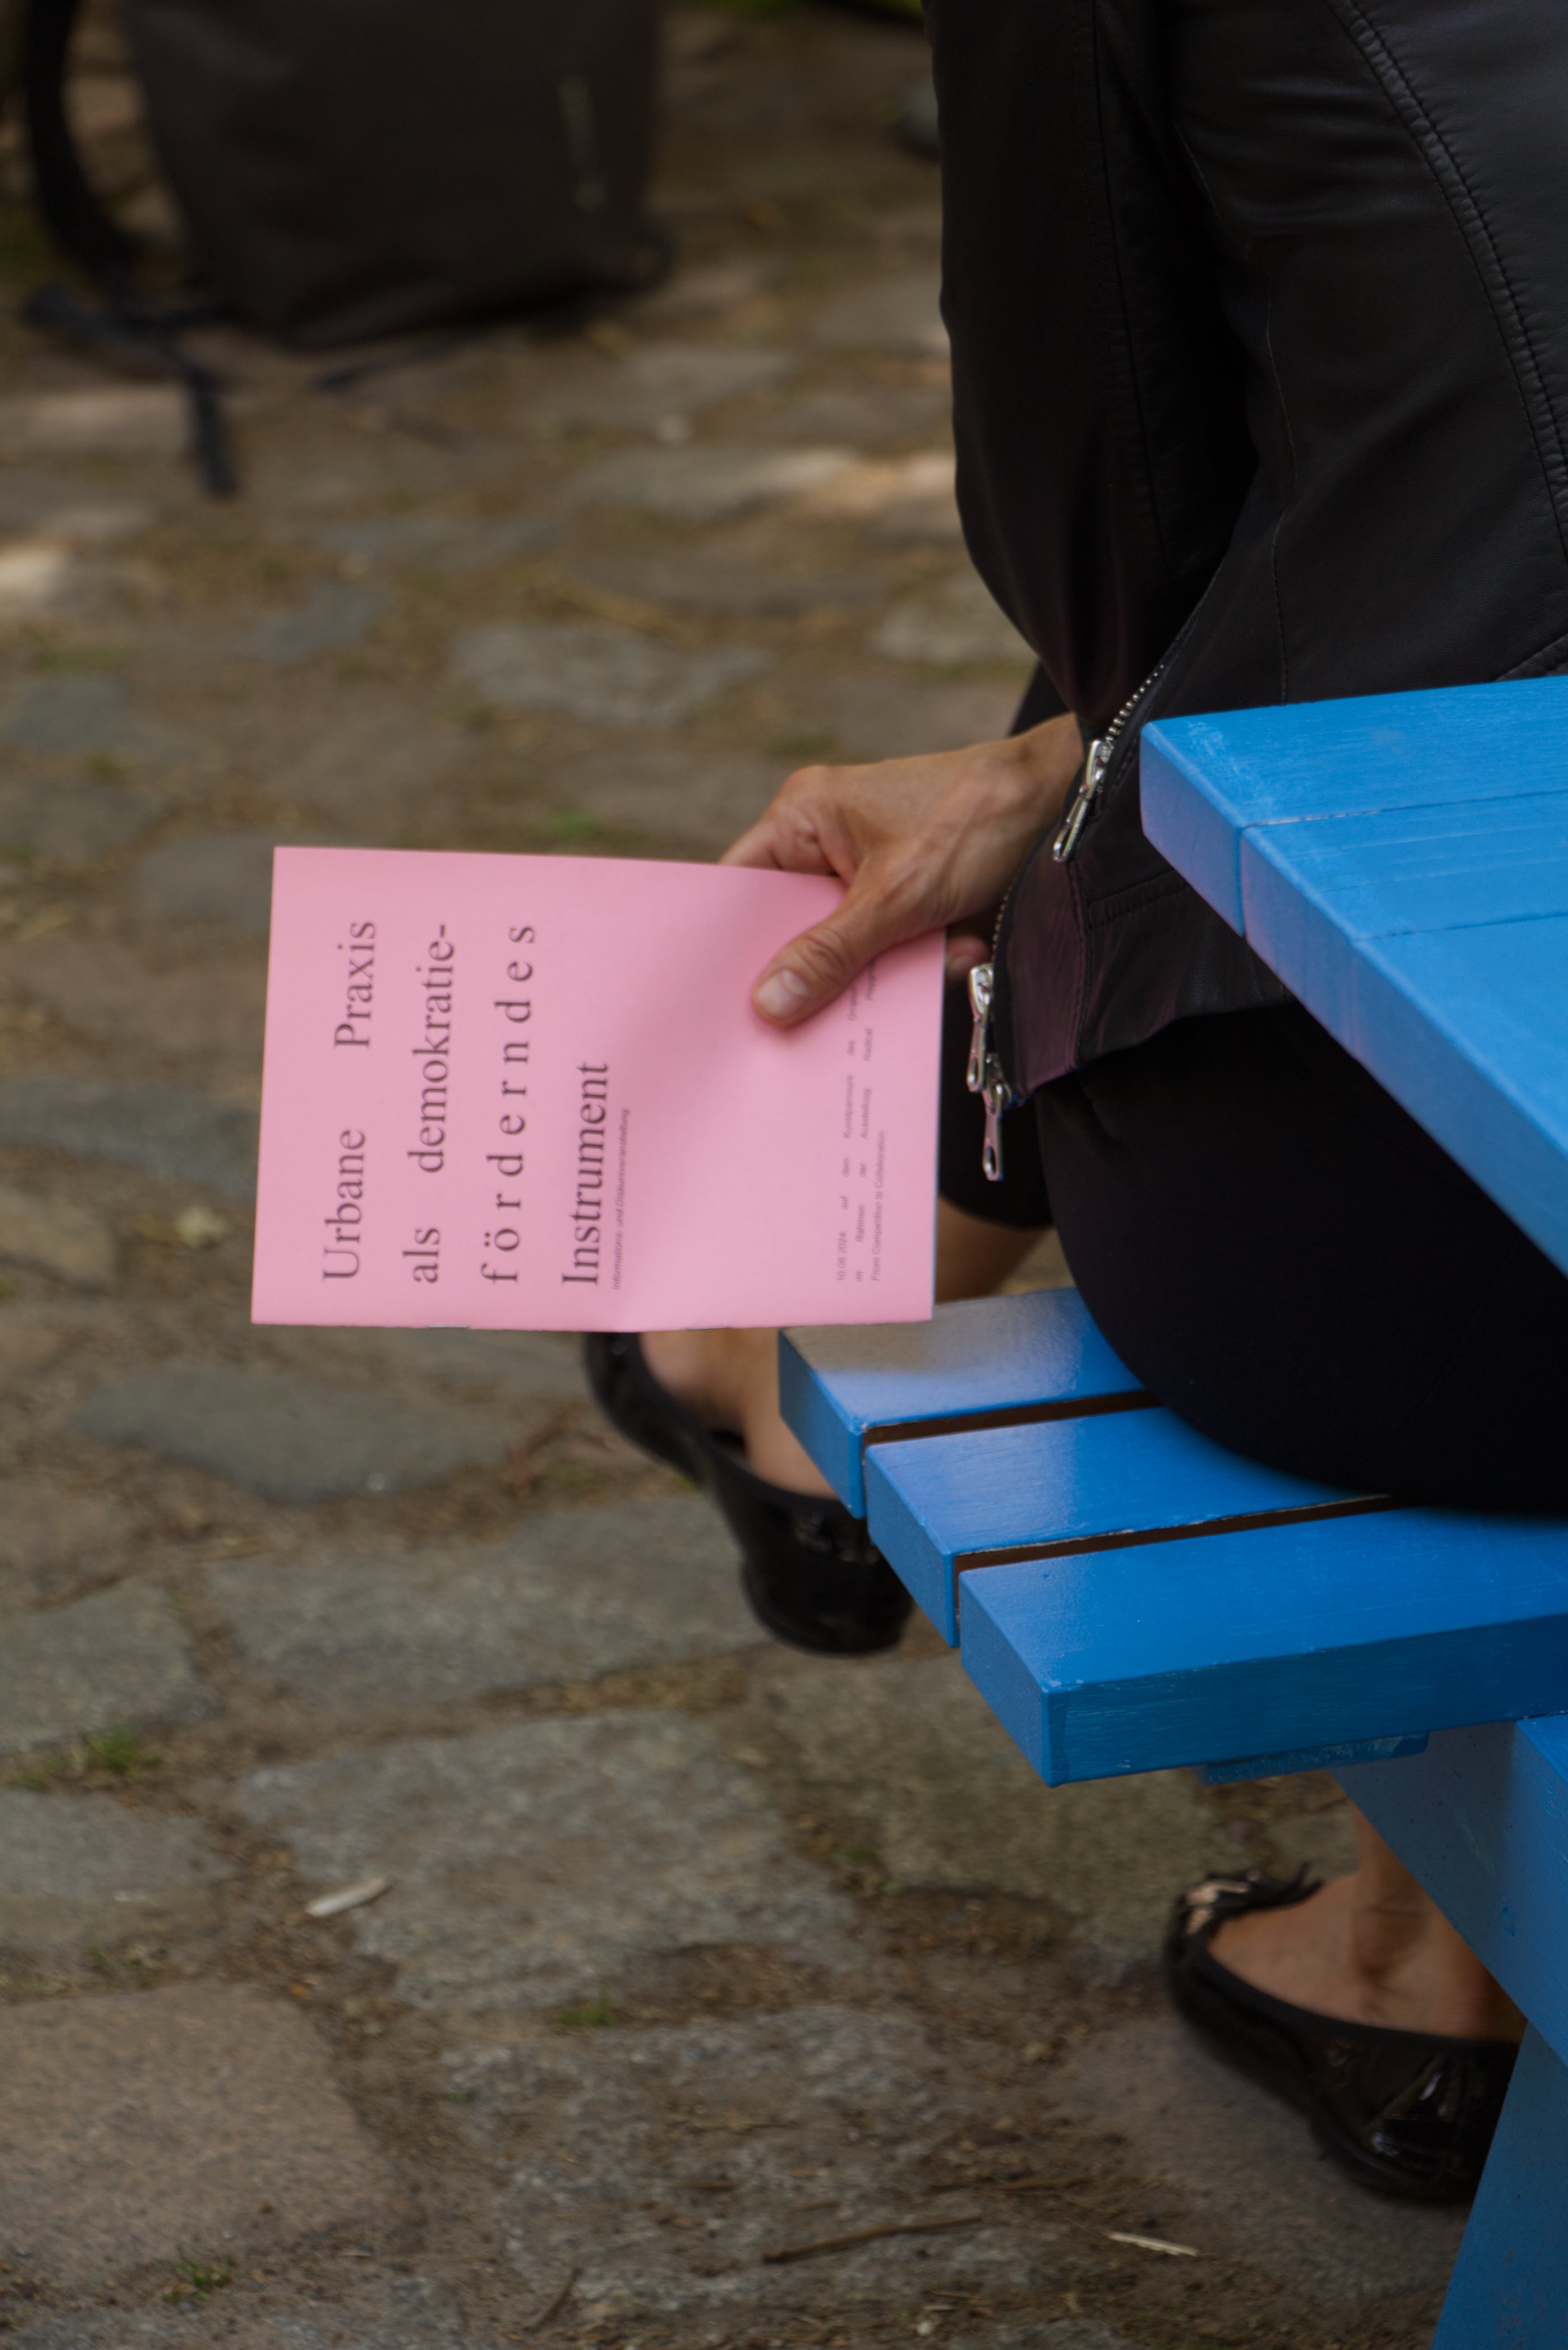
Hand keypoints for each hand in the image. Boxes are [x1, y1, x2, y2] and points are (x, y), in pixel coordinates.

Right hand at [721, 711, 1082, 1024]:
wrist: (1071, 805)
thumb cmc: (979, 818)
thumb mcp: (899, 895)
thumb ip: (831, 953)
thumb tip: (767, 1004)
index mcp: (805, 818)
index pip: (740, 888)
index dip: (726, 945)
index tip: (716, 1002)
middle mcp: (830, 845)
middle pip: (792, 929)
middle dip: (814, 974)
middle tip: (800, 1027)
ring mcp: (873, 876)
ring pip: (847, 951)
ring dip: (883, 974)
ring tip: (913, 972)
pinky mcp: (914, 903)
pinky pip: (892, 953)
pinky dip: (922, 967)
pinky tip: (960, 951)